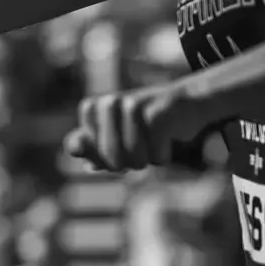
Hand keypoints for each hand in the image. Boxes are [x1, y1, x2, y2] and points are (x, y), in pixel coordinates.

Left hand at [62, 83, 209, 172]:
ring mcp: (132, 105)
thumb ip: (93, 151)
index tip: (112, 147)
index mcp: (90, 108)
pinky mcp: (158, 112)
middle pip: (108, 157)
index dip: (96, 157)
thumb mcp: (115, 138)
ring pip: (133, 158)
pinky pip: (156, 156)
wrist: (188, 104)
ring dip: (146, 160)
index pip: (76, 147)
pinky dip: (163, 156)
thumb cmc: (145, 127)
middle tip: (138, 147)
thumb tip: (84, 160)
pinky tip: (168, 138)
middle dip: (125, 163)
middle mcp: (107, 102)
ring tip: (153, 143)